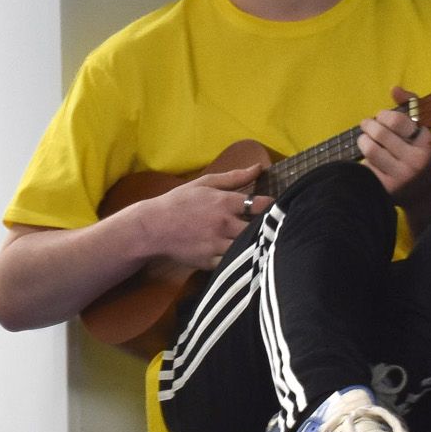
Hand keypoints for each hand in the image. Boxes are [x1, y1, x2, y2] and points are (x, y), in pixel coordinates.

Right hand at [140, 161, 264, 270]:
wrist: (153, 227)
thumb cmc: (180, 202)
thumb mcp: (205, 183)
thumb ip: (234, 177)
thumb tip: (259, 168)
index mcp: (224, 203)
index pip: (260, 205)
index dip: (273, 207)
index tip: (277, 208)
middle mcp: (223, 224)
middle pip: (258, 229)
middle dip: (268, 228)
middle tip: (274, 227)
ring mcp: (217, 245)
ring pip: (248, 248)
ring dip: (257, 245)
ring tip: (264, 243)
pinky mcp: (210, 261)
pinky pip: (233, 263)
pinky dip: (241, 260)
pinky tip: (248, 257)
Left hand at [359, 86, 430, 225]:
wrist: (426, 193)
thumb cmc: (420, 154)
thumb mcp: (422, 131)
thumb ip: (410, 106)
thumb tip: (394, 88)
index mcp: (426, 142)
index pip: (397, 121)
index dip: (383, 116)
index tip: (381, 117)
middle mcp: (415, 160)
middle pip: (380, 134)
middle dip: (369, 125)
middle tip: (367, 125)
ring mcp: (401, 176)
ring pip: (370, 149)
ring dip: (363, 140)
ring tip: (365, 140)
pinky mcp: (387, 188)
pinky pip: (366, 167)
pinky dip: (363, 160)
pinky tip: (370, 159)